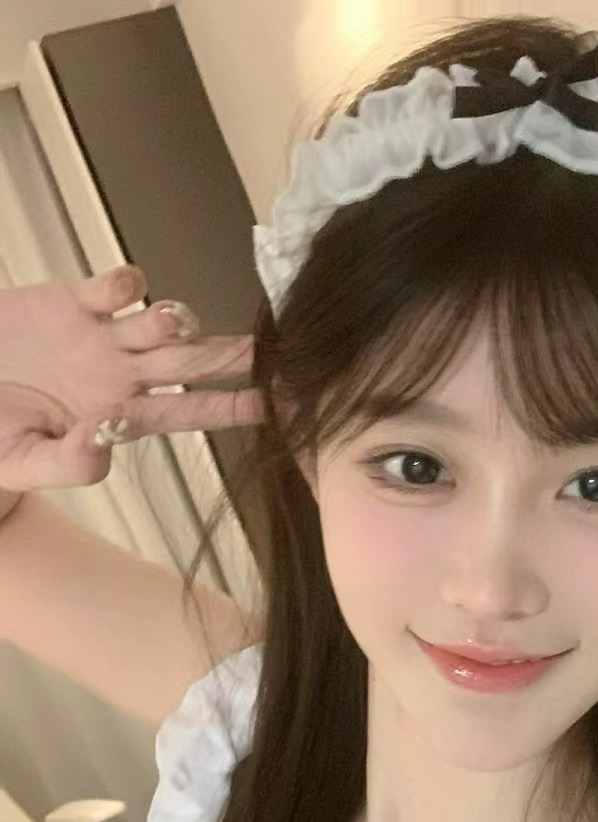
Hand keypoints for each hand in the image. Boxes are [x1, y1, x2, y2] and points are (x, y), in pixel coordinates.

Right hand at [0, 265, 262, 493]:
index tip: (275, 405)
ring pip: (157, 325)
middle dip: (232, 357)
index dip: (232, 407)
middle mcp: (122, 376)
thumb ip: (69, 462)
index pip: (190, 413)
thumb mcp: (24, 462)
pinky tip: (125, 289)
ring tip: (173, 325)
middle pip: (191, 365)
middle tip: (273, 349)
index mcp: (122, 418)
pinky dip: (125, 285)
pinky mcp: (68, 304)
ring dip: (174, 321)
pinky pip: (110, 290)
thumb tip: (107, 440)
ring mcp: (100, 339)